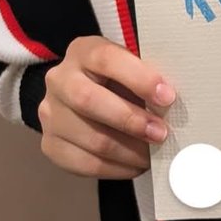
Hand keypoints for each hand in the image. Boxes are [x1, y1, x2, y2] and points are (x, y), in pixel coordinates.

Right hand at [38, 36, 175, 178]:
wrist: (77, 94)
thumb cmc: (116, 78)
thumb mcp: (128, 65)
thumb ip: (144, 77)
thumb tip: (170, 104)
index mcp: (82, 51)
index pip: (106, 59)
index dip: (139, 78)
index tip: (167, 97)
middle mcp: (59, 80)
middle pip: (89, 101)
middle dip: (131, 120)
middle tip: (161, 133)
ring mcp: (51, 114)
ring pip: (90, 138)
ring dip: (129, 151)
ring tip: (153, 154)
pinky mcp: (50, 145)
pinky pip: (84, 164)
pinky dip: (116, 169)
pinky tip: (135, 165)